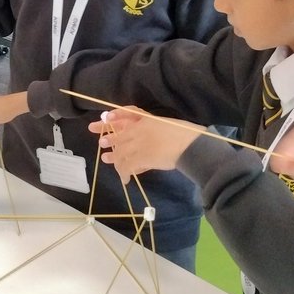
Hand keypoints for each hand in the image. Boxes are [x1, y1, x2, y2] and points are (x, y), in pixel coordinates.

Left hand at [86, 107, 203, 183]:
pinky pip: (128, 166)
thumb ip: (151, 131)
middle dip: (109, 139)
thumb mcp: (165, 126)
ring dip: (114, 158)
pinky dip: (124, 173)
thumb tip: (143, 141)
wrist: (191, 145)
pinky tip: (125, 179)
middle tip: (102, 143)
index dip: (115, 116)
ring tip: (107, 160)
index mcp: (147, 119)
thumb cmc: (185, 135)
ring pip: (121, 152)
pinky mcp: (142, 157)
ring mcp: (140, 143)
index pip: (127, 114)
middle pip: (120, 135)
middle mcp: (140, 130)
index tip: (105, 117)